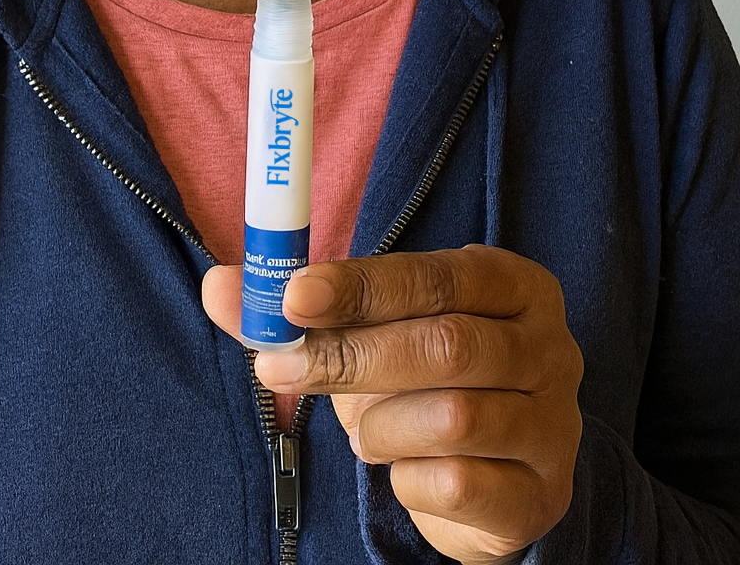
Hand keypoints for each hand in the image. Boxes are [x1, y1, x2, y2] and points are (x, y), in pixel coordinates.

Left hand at [202, 244, 582, 564]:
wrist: (491, 476)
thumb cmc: (422, 381)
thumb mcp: (370, 331)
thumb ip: (298, 311)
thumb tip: (217, 287)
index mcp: (512, 285)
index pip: (434, 276)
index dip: (360, 285)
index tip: (293, 295)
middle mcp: (549, 347)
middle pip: (445, 346)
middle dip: (349, 358)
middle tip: (281, 368)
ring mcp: (554, 424)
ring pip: (451, 419)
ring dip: (380, 426)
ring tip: (365, 430)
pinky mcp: (541, 494)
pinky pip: (458, 485)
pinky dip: (407, 480)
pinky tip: (404, 470)